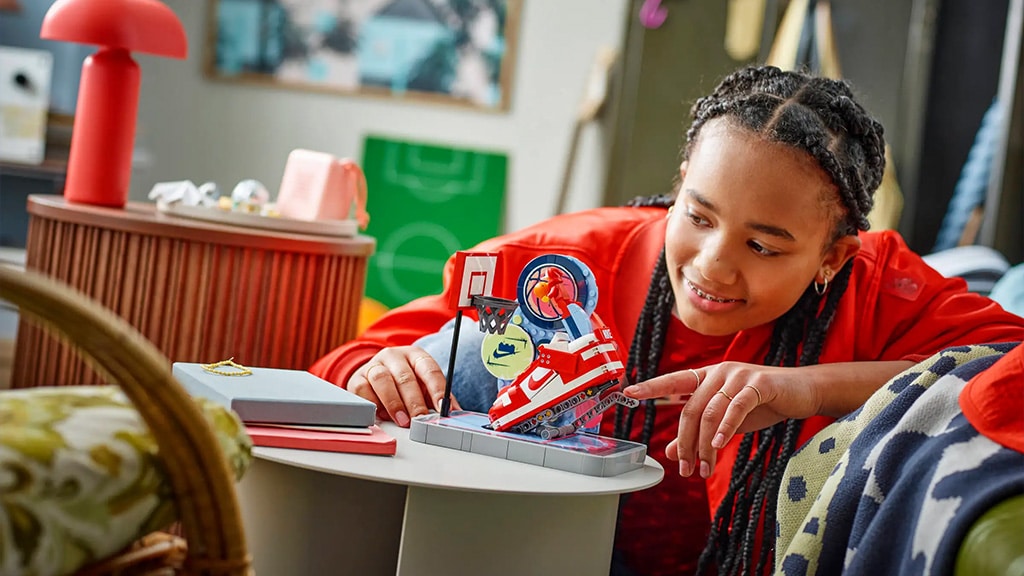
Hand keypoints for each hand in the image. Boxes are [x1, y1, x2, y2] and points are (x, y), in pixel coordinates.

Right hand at [346, 346, 460, 426]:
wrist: (374, 376)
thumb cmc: (404, 384)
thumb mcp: (423, 387)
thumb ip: (437, 398)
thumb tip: (454, 414)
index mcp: (415, 356)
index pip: (429, 369)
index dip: (437, 389)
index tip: (443, 407)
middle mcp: (394, 356)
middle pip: (405, 377)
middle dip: (414, 401)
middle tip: (420, 419)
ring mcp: (374, 365)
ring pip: (382, 380)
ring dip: (394, 403)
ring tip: (403, 420)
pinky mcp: (357, 378)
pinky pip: (363, 390)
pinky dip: (373, 404)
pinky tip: (382, 415)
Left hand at [623, 362, 820, 478]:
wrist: (802, 392)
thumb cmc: (761, 404)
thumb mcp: (726, 421)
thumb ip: (699, 432)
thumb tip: (671, 452)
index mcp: (707, 376)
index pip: (674, 380)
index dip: (651, 386)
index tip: (628, 392)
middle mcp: (719, 372)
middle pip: (690, 409)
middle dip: (685, 443)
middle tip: (685, 469)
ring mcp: (738, 375)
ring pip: (710, 413)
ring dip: (704, 445)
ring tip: (704, 468)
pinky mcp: (759, 384)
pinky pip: (735, 407)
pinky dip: (725, 428)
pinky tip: (718, 445)